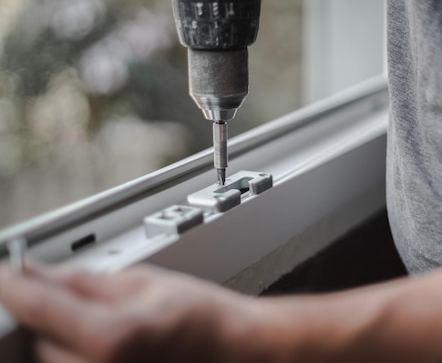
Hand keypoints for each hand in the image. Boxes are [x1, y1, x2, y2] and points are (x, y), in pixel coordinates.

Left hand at [0, 265, 268, 362]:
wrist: (234, 351)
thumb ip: (84, 281)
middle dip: (46, 312)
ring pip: (51, 360)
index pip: (36, 306)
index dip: (13, 284)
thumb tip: (39, 273)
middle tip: (67, 290)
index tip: (6, 271)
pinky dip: (74, 353)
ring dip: (59, 337)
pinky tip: (99, 339)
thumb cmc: (204, 319)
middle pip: (38, 338)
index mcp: (111, 338)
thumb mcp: (144, 282)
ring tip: (102, 320)